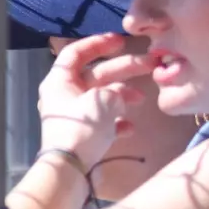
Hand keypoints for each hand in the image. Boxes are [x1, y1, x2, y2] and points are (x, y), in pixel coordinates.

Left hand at [36, 33, 152, 165]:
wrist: (70, 167)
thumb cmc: (81, 128)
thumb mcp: (103, 101)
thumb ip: (115, 91)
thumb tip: (120, 96)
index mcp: (60, 81)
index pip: (77, 53)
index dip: (98, 44)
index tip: (120, 41)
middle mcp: (65, 94)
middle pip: (97, 74)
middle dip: (124, 69)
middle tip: (148, 64)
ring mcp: (75, 115)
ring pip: (103, 97)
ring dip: (124, 96)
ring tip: (142, 100)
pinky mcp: (83, 134)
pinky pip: (104, 122)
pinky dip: (118, 122)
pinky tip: (130, 128)